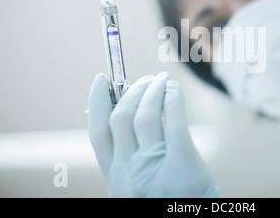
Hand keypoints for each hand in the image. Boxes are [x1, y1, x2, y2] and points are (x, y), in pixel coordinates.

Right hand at [88, 71, 218, 197]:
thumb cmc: (168, 200)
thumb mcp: (138, 184)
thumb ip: (130, 157)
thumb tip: (131, 112)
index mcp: (116, 178)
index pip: (97, 134)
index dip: (96, 103)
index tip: (101, 80)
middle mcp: (130, 172)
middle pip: (120, 120)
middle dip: (131, 92)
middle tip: (145, 80)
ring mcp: (154, 168)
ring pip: (145, 116)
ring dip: (152, 90)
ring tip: (161, 81)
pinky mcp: (183, 163)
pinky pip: (174, 123)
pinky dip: (172, 100)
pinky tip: (173, 89)